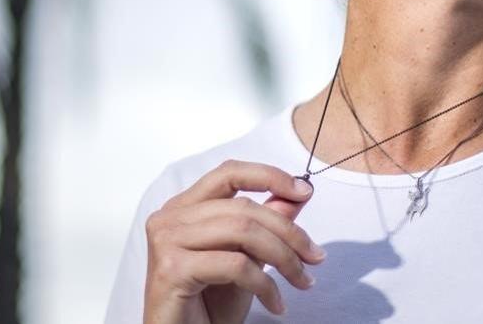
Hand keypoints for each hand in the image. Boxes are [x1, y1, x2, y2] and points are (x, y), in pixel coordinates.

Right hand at [142, 160, 325, 322]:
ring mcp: (167, 240)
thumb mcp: (247, 260)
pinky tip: (277, 303)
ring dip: (284, 258)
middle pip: (243, 207)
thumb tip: (296, 196)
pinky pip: (235, 265)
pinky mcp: (172, 268)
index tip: (303, 192)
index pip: (228, 173)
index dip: (269, 176)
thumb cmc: (208, 308)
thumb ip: (265, 226)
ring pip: (243, 231)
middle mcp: (169, 218)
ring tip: (302, 281)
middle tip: (316, 256)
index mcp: (183, 208)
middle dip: (289, 232)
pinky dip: (265, 285)